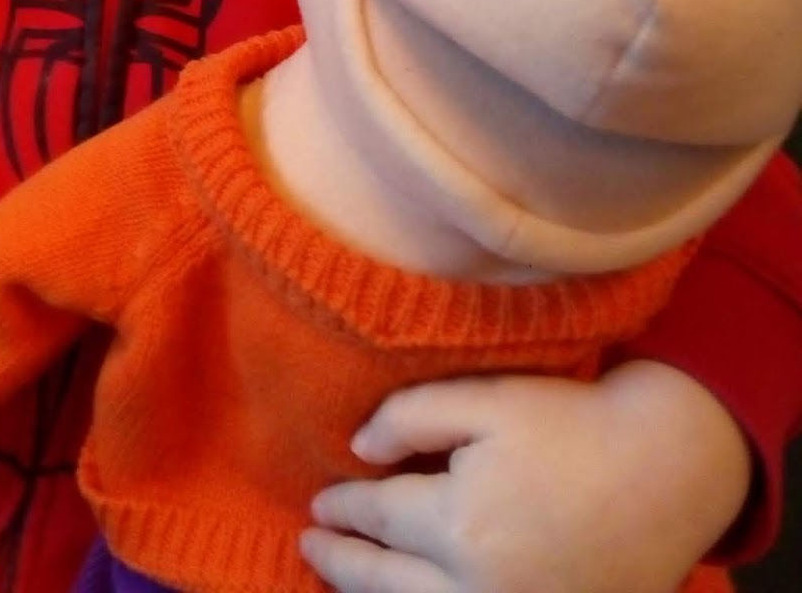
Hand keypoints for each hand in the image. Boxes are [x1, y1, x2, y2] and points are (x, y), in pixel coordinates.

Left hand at [300, 363, 751, 592]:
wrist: (664, 472)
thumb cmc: (573, 425)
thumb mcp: (488, 400)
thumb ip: (411, 417)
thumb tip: (357, 449)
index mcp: (459, 522)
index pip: (379, 518)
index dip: (343, 509)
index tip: (318, 503)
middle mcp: (478, 584)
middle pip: (386, 581)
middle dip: (342, 561)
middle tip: (311, 544)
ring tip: (341, 577)